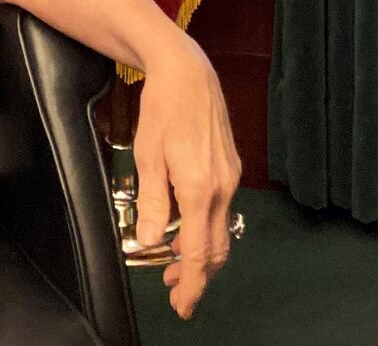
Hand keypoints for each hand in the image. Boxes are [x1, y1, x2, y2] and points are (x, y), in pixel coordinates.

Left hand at [132, 36, 241, 319]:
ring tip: (176, 265)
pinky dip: (206, 227)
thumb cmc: (162, 108)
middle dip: (197, 275)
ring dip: (201, 252)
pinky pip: (220, 208)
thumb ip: (153, 202)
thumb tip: (152, 241)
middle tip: (176, 293)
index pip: (199, 252)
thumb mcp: (146, 155)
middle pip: (216, 247)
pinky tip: (187, 228)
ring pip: (220, 228)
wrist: (187, 72)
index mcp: (199, 188)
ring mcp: (230, 176)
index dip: (191, 283)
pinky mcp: (230, 166)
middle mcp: (222, 186)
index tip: (182, 305)